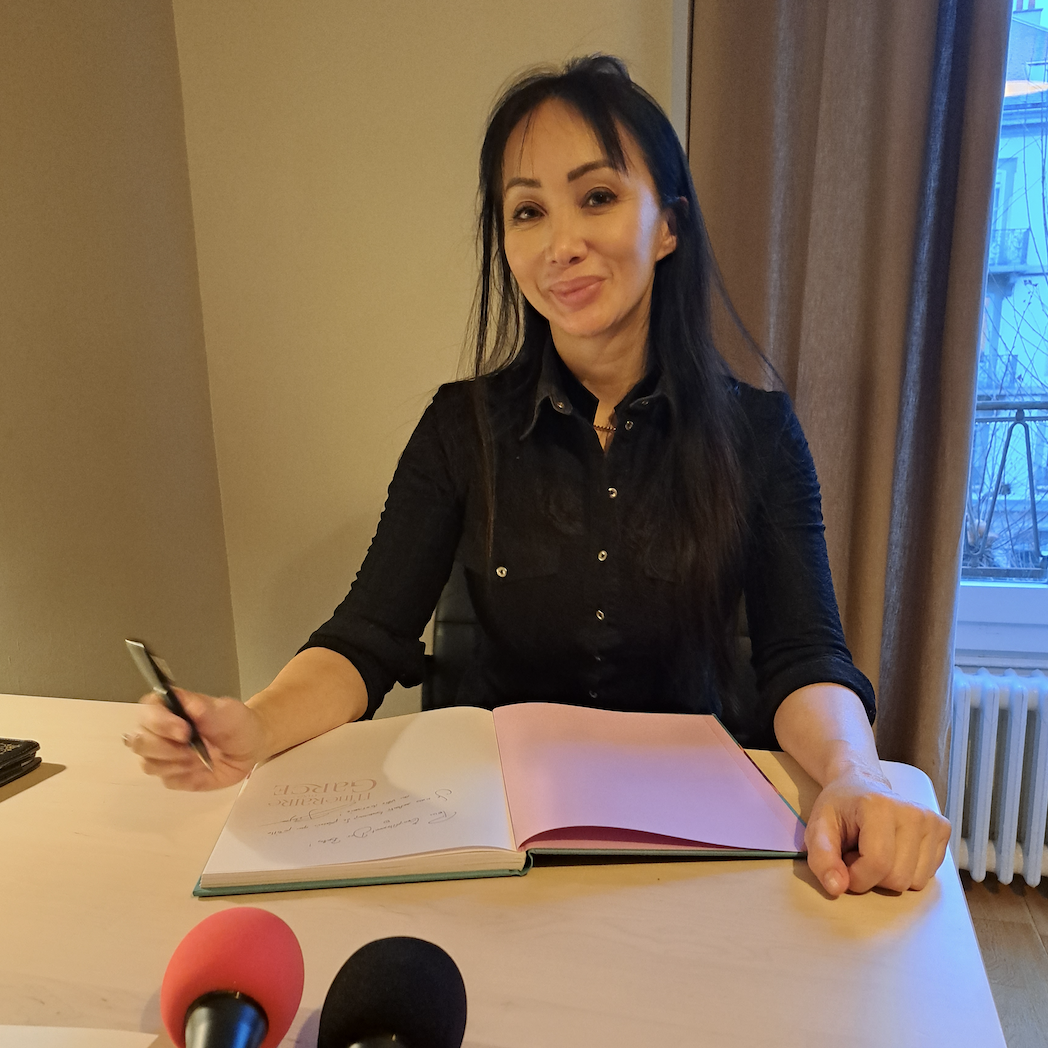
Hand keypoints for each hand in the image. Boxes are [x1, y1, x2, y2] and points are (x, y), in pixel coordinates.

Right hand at [125, 690, 267, 790]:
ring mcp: (162, 755)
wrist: (248, 748)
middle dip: (166, 748)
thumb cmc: (235, 723)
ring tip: (202, 757)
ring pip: (149, 764)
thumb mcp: (227, 711)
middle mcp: (158, 731)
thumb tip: (189, 704)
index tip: (185, 731)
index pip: (147, 710)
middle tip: (193, 748)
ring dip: (178, 763)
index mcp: (169, 707)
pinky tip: (202, 769)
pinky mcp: (171, 776)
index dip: (160, 722)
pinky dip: (186, 777)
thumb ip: (207, 709)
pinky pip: (167, 781)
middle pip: (139, 741)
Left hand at [804, 767, 950, 896]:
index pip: (877, 864)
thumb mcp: (817, 829)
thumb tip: (837, 887)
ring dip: (889, 876)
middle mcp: (912, 812)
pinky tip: (893, 850)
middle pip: (898, 878)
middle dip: (872, 877)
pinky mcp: (942, 830)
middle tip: (859, 852)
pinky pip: (927, 876)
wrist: (860, 784)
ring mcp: (932, 821)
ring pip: (914, 882)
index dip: (857, 877)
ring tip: (874, 850)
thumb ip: (821, 859)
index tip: (844, 865)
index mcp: (879, 806)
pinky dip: (906, 871)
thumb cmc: (839, 808)